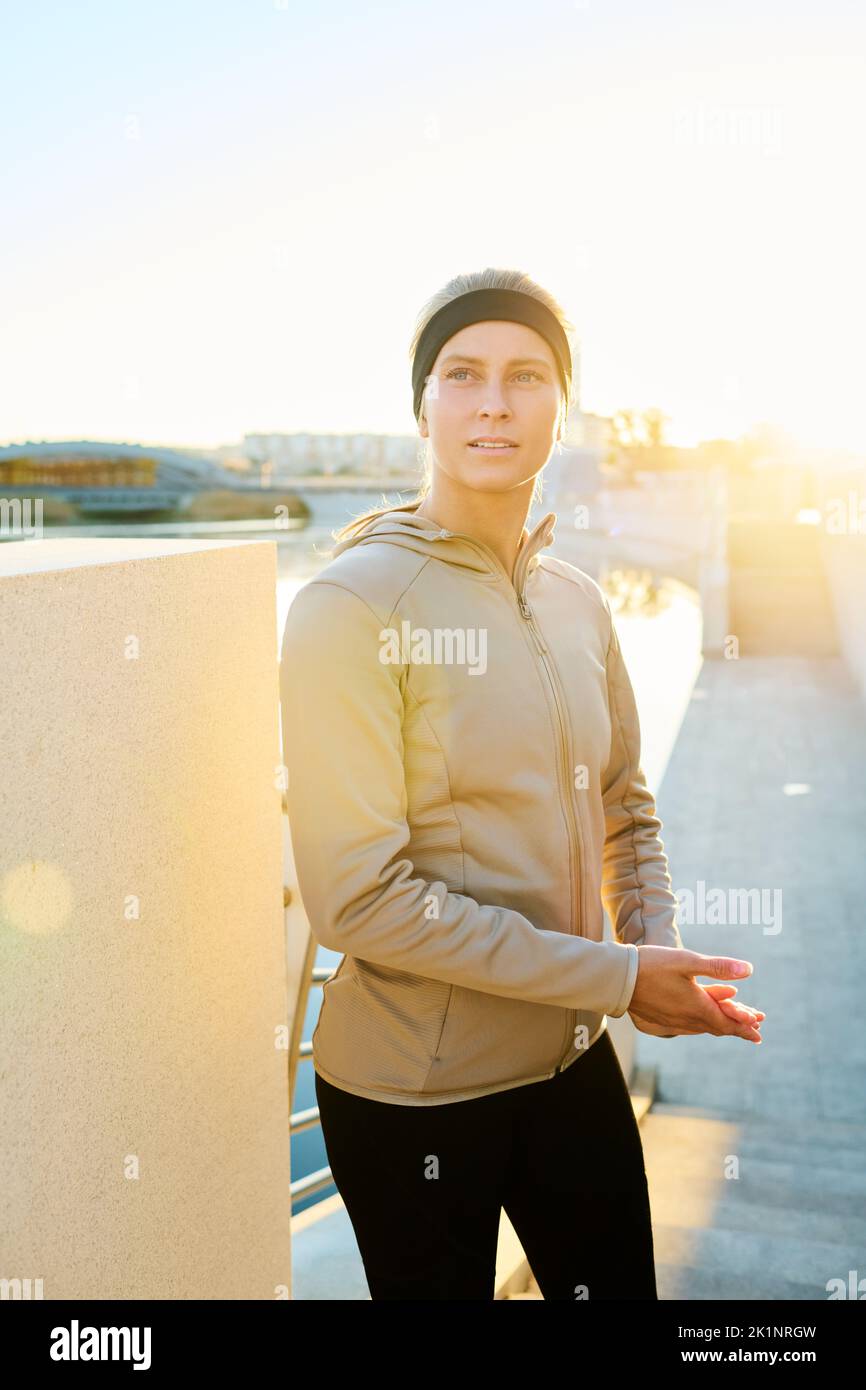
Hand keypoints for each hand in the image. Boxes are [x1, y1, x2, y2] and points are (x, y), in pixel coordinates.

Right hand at [626, 947, 765, 1043]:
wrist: (617, 978)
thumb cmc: (653, 965)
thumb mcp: (688, 961)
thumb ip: (718, 967)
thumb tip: (749, 969)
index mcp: (697, 1006)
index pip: (727, 1022)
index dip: (744, 1026)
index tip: (759, 1032)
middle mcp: (686, 1018)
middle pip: (717, 1027)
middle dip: (736, 1028)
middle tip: (753, 1031)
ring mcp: (671, 1020)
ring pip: (701, 1027)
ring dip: (719, 1025)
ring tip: (730, 1024)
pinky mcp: (658, 1019)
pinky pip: (686, 1026)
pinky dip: (700, 1023)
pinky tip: (697, 1020)